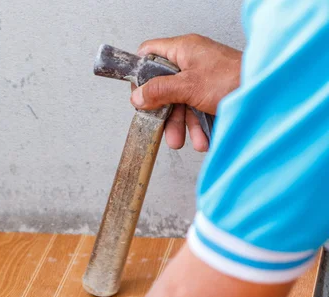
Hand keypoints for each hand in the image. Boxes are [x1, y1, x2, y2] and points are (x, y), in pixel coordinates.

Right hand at [132, 34, 241, 151]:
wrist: (265, 94)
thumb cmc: (233, 79)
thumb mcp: (188, 86)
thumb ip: (159, 91)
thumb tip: (137, 96)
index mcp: (183, 50)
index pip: (149, 54)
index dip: (141, 74)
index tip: (139, 96)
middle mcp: (191, 63)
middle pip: (164, 89)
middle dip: (165, 115)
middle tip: (163, 129)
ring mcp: (201, 80)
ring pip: (180, 105)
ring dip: (183, 127)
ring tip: (189, 141)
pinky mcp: (211, 95)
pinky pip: (197, 112)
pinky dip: (199, 128)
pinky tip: (204, 138)